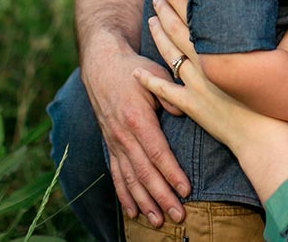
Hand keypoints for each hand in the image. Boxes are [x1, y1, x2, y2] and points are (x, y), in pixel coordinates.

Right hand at [80, 38, 191, 227]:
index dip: (171, 173)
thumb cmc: (134, 69)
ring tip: (157, 221)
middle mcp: (123, 135)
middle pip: (144, 172)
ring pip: (129, 178)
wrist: (102, 66)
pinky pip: (116, 174)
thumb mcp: (155, 73)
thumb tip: (185, 111)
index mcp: (137, 119)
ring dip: (144, 201)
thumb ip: (170, 94)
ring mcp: (114, 142)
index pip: (157, 152)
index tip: (185, 190)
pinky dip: (124, 194)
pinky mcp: (110, 145)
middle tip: (178, 215)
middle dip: (162, 196)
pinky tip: (133, 211)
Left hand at [134, 0, 287, 152]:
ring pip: (170, 55)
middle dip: (166, 10)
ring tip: (151, 17)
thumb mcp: (286, 61)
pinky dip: (149, 83)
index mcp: (225, 50)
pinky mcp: (192, 107)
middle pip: (180, 31)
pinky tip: (135, 73)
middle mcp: (206, 64)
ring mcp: (196, 86)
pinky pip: (165, 93)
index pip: (198, 17)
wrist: (265, 139)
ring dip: (158, 35)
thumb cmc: (277, 101)